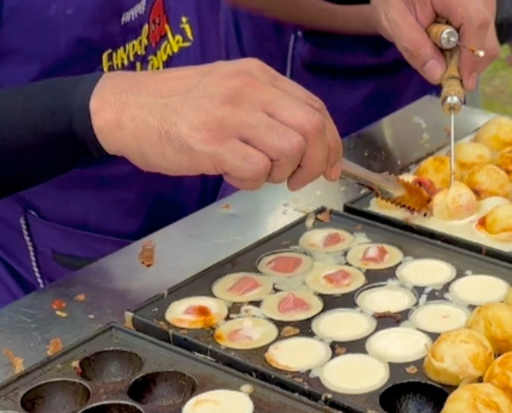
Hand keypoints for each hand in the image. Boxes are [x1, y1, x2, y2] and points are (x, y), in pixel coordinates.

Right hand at [89, 59, 342, 190]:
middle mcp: (248, 89)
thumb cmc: (179, 107)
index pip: (315, 109)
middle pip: (312, 128)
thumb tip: (308, 143)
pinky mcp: (211, 142)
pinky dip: (253, 182)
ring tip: (256, 172)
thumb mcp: (229, 91)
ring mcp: (229, 113)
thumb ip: (267, 109)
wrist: (124, 109)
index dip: (332, 144)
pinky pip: (257, 170)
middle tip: (297, 179)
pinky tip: (233, 175)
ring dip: (281, 173)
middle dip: (316, 163)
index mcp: (257, 75)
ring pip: (290, 150)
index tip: (331, 168)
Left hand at [371, 0, 499, 90]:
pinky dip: (466, 49)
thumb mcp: (394, 19)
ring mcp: (482, 1)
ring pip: (487, 40)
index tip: (461, 82)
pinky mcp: (481, 9)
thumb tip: (438, 76)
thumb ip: (414, 46)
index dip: (471, 56)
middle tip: (443, 72)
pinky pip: (482, 37)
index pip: (476, 22)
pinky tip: (447, 43)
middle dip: (468, 63)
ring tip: (439, 50)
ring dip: (465, 57)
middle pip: (487, 36)